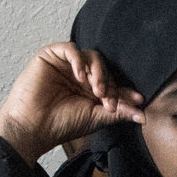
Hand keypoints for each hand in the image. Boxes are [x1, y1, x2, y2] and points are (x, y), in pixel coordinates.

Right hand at [0, 42, 147, 164]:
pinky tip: (80, 77)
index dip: (124, 91)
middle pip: (105, 68)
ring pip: (92, 57)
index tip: (137, 100)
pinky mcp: (51, 56)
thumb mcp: (95, 118)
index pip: (112, 83)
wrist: (33, 127)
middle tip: (108, 101)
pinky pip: (71, 49)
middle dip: (110, 85)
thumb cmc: (60, 124)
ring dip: (99, 73)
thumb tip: (143, 115)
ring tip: (96, 91)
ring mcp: (66, 65)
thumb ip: (118, 112)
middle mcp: (79, 76)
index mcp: (89, 90)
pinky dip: (79, 61)